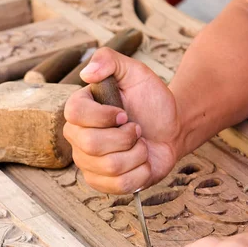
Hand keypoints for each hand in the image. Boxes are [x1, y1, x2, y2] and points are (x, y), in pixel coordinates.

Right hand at [63, 48, 181, 193]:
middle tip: (137, 129)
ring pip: (110, 166)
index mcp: (79, 110)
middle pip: (92, 144)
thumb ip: (109, 60)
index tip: (125, 113)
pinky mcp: (102, 183)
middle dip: (126, 137)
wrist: (171, 129)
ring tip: (141, 144)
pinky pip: (120, 185)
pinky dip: (141, 173)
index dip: (104, 116)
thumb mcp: (136, 73)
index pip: (75, 115)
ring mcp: (88, 163)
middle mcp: (77, 137)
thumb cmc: (151, 101)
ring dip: (137, 154)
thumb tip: (86, 73)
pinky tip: (142, 162)